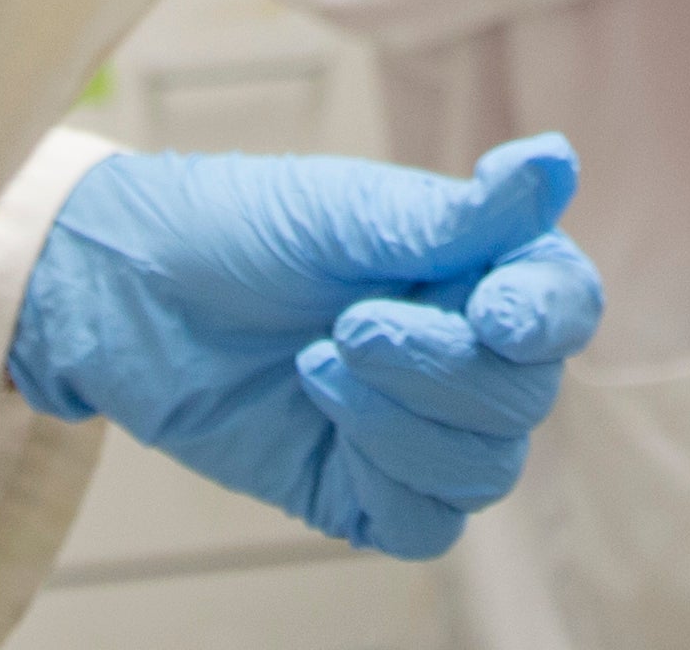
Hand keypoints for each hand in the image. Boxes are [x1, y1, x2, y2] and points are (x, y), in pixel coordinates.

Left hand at [9, 136, 606, 556]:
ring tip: (317, 359)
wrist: (127, 295)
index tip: (491, 312)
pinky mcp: (367, 491)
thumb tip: (555, 164)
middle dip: (441, 367)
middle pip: (526, 397)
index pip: (562, 305)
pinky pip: (428, 524)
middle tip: (348, 323)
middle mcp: (463, 351)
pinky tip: (320, 411)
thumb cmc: (235, 228)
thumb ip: (454, 216)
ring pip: (486, 467)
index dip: (545, 316)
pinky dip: (388, 480)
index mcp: (475, 267)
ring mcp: (419, 428)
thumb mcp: (342, 213)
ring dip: (404, 421)